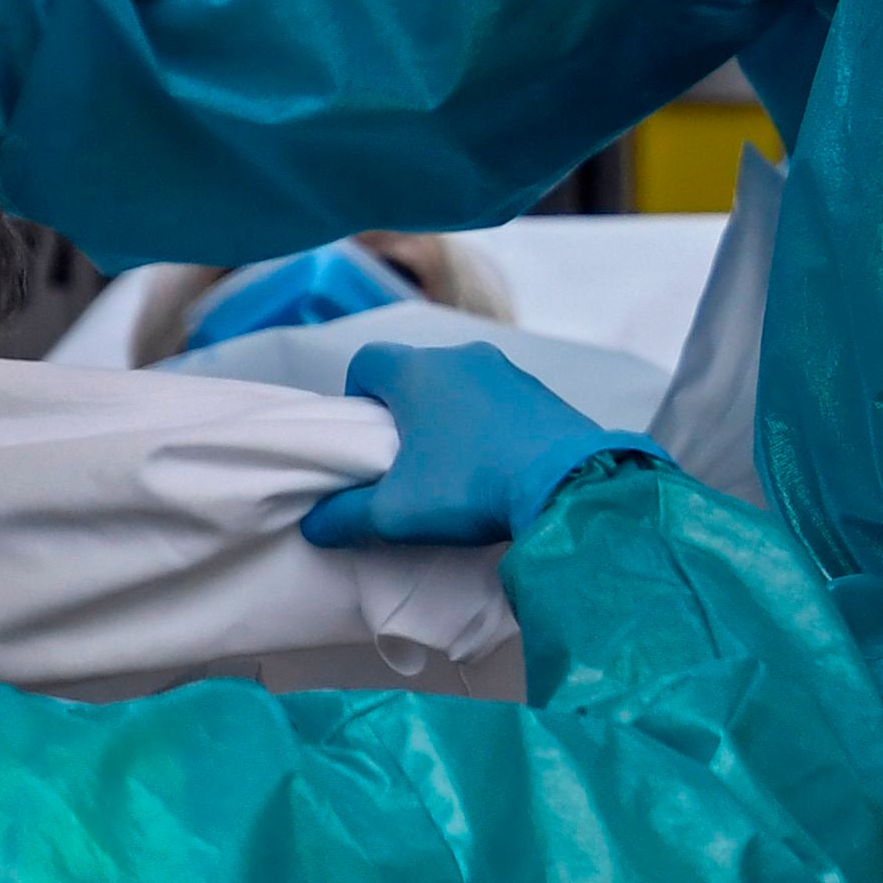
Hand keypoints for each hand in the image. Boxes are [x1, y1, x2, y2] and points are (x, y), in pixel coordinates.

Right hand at [302, 337, 654, 546]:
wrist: (568, 486)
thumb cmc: (469, 487)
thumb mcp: (395, 513)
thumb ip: (345, 517)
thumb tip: (314, 524)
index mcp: (418, 371)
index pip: (367, 362)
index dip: (355, 396)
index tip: (362, 438)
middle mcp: (463, 358)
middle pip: (415, 373)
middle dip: (403, 410)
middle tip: (402, 459)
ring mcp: (510, 372)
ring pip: (461, 385)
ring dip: (450, 417)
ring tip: (451, 466)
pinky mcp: (544, 394)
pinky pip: (501, 401)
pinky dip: (489, 424)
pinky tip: (496, 465)